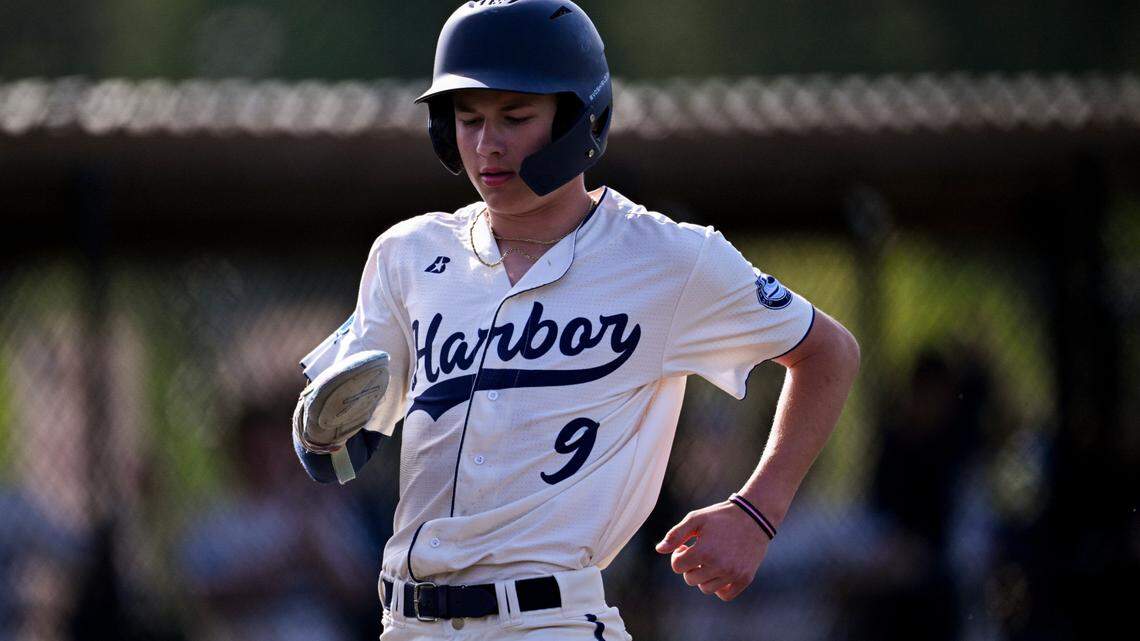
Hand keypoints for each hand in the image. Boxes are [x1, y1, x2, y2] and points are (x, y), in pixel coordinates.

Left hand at [654, 501, 770, 600]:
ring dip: (703, 576)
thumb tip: (659, 550)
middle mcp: (719, 566)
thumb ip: (675, 534)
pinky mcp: (745, 578)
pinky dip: (719, 588)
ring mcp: (733, 574)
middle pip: (690, 579)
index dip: (679, 555)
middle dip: (690, 566)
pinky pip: (724, 595)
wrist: (754, 517)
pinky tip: (720, 572)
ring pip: (706, 588)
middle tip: (698, 552)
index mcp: (704, 551)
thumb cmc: (721, 516)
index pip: (677, 566)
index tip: (686, 546)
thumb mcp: (696, 519)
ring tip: (710, 560)